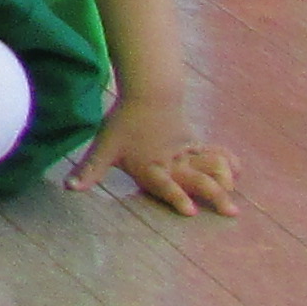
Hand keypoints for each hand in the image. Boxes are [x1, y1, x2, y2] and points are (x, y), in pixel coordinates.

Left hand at [75, 97, 240, 215]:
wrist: (148, 94)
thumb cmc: (124, 123)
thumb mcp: (103, 147)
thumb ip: (89, 171)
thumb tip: (68, 188)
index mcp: (150, 167)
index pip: (165, 185)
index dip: (177, 198)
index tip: (191, 212)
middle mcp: (171, 162)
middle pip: (197, 179)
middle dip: (213, 195)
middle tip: (230, 212)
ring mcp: (186, 152)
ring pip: (210, 166)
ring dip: (224, 179)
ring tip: (234, 195)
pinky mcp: (195, 144)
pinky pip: (214, 154)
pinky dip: (227, 161)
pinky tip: (238, 170)